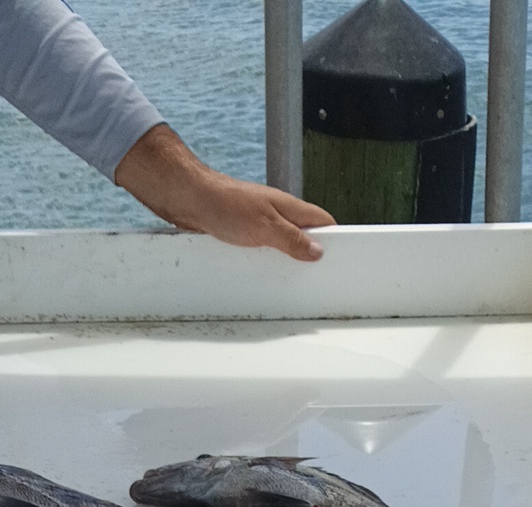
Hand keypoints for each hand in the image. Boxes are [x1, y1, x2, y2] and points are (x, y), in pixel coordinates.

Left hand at [115, 125, 333, 263]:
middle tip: (317, 279)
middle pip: (305, 236)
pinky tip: (265, 275)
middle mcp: (279, 214)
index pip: (324, 222)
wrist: (191, 199)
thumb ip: (292, 239)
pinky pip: (265, 250)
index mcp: (290, 208)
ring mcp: (262, 223)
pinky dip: (268, 262)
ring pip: (284, 245)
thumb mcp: (265, 226)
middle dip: (312, 256)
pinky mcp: (246, 233)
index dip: (334, 240)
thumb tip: (317, 251)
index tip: (340, 261)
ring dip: (288, 261)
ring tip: (294, 282)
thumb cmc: (225, 204)